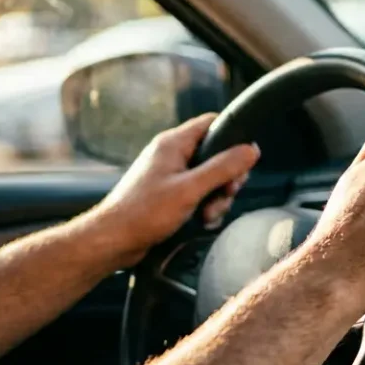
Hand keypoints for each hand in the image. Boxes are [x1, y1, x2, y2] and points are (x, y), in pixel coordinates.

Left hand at [85, 113, 260, 268]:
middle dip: (227, 178)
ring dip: (217, 198)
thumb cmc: (144, 212)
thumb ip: (223, 168)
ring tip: (208, 215)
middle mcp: (172, 155)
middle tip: (227, 194)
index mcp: (173, 143)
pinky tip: (202, 222)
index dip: (233, 137)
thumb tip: (252, 150)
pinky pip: (198, 194)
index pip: (212, 123)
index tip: (244, 160)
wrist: (113, 241)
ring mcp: (170, 175)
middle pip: (216, 155)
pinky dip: (205, 208)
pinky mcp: (169, 195)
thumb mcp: (190, 189)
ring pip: (210, 179)